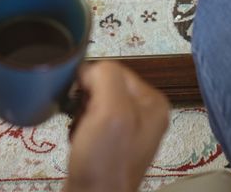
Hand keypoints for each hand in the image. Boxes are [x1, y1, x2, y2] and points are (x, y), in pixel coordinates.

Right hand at [65, 62, 169, 191]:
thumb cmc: (105, 161)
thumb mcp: (111, 111)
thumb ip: (106, 77)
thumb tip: (88, 69)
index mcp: (153, 101)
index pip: (115, 69)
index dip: (92, 80)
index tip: (81, 100)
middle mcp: (145, 114)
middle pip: (104, 85)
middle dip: (85, 98)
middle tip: (82, 119)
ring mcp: (128, 131)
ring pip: (94, 102)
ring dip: (80, 113)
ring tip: (79, 131)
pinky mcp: (111, 145)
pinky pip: (90, 121)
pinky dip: (78, 127)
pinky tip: (77, 139)